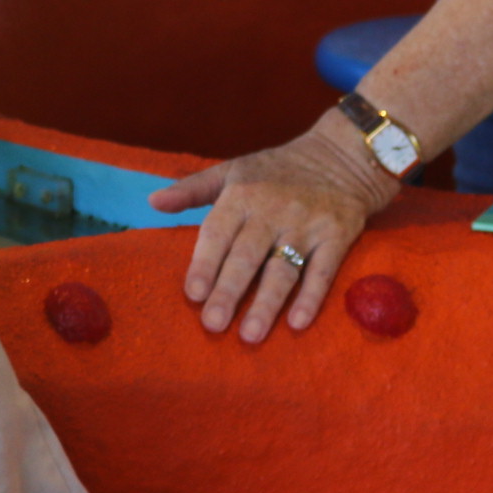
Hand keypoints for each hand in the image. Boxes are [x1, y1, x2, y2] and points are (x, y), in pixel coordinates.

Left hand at [148, 113, 398, 342]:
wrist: (340, 157)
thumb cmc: (276, 170)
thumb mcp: (231, 170)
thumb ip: (191, 189)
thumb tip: (152, 202)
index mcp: (241, 194)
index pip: (217, 233)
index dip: (204, 263)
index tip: (193, 294)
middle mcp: (271, 210)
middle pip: (247, 256)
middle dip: (229, 291)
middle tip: (213, 325)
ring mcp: (305, 224)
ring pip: (282, 268)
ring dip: (266, 303)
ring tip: (250, 335)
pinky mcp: (337, 234)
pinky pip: (323, 270)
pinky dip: (311, 297)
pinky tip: (297, 323)